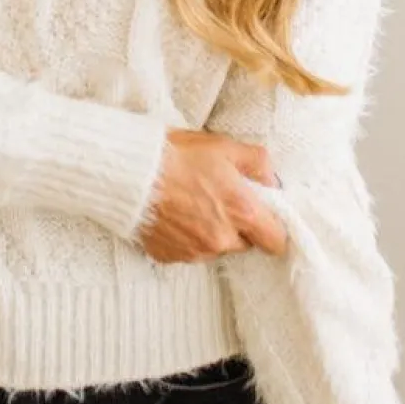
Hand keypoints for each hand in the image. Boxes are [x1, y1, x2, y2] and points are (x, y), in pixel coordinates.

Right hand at [135, 128, 289, 264]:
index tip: (261, 214)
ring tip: (191, 204)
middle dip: (237, 227)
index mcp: (241, 212)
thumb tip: (272, 180)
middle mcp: (221, 239)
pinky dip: (185, 237)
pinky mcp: (169, 256)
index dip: (271, 227)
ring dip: (211, 232)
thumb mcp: (224, 146)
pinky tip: (174, 215)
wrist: (128, 171)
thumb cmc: (177, 154)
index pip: (276, 241)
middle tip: (218, 200)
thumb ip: (258, 163)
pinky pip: (188, 251)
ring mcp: (194, 251)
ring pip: (216, 248)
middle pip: (244, 244)